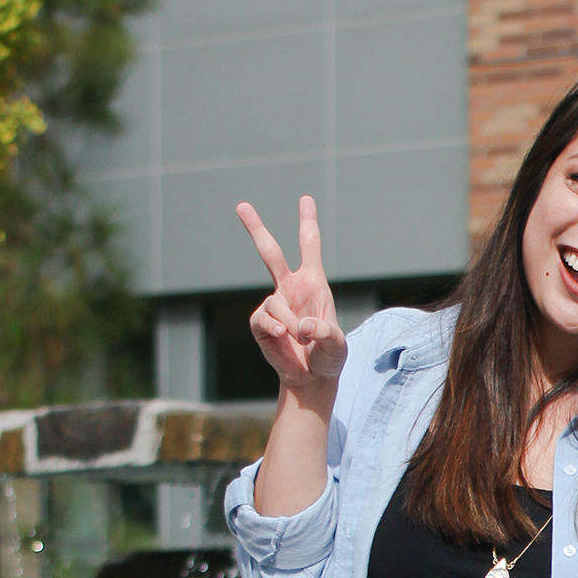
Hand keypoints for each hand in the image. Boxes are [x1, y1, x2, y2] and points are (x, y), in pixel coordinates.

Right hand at [235, 194, 347, 399]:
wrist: (310, 378)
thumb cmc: (329, 358)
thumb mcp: (337, 346)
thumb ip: (326, 333)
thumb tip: (301, 326)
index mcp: (313, 284)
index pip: (309, 246)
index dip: (307, 222)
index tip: (305, 199)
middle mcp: (291, 288)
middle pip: (270, 252)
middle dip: (256, 228)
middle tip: (241, 205)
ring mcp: (274, 304)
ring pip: (275, 302)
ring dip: (290, 322)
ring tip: (301, 339)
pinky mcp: (261, 322)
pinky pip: (264, 318)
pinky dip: (275, 328)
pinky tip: (285, 337)